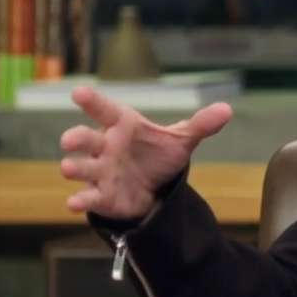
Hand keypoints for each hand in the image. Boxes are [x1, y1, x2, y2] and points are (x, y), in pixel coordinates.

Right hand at [59, 86, 232, 219]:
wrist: (154, 187)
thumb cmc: (158, 154)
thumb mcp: (182, 139)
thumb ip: (201, 124)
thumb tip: (227, 109)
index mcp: (123, 126)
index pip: (106, 110)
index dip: (93, 101)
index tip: (79, 92)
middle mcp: (106, 146)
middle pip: (86, 138)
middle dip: (77, 138)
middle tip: (70, 140)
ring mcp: (100, 171)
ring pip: (82, 167)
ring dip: (75, 167)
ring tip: (69, 167)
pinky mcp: (101, 195)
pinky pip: (88, 197)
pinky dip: (81, 200)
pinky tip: (75, 203)